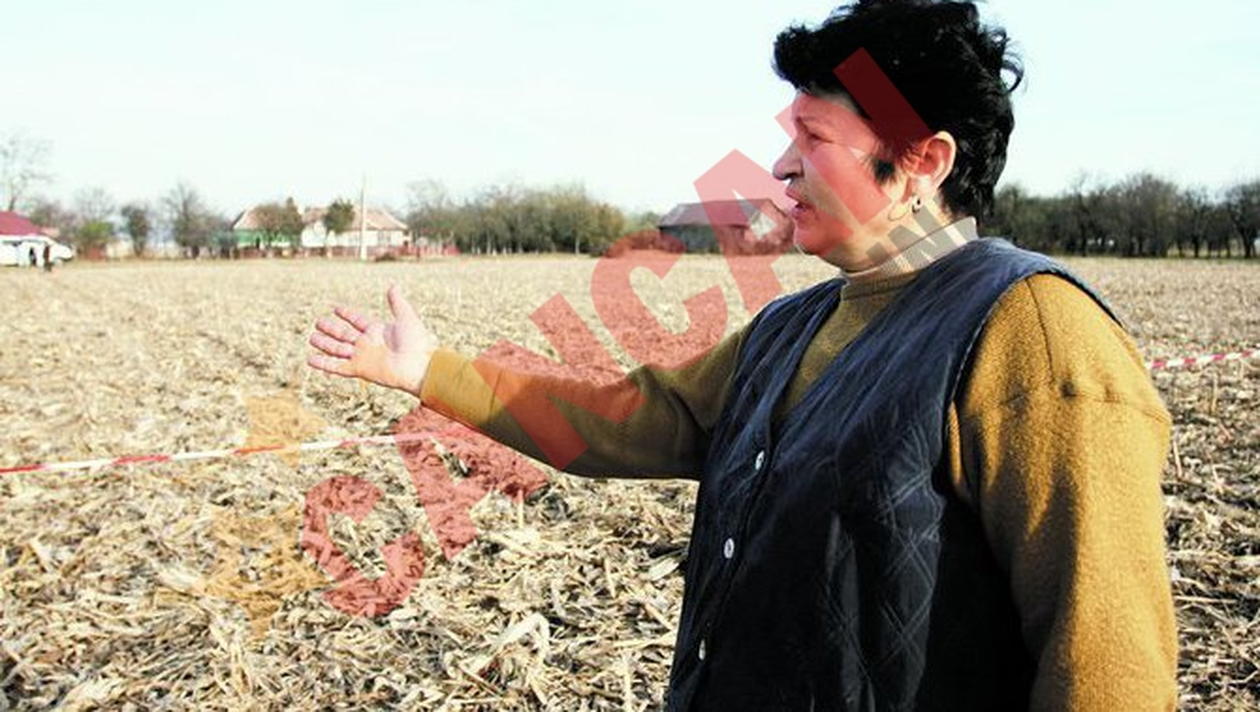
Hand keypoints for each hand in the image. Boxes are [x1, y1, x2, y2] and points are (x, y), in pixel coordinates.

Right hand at [307, 284, 439, 396]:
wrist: (419, 366)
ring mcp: (362, 357)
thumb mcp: (406, 317)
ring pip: (338, 349)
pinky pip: (337, 366)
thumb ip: (397, 303)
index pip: (358, 321)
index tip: (336, 308)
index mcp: (378, 331)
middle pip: (344, 335)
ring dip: (324, 344)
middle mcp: (368, 344)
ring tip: (311, 338)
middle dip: (331, 329)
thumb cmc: (417, 343)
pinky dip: (323, 363)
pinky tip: (310, 359)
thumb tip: (393, 286)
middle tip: (318, 322)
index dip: (347, 315)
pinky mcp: (359, 369)